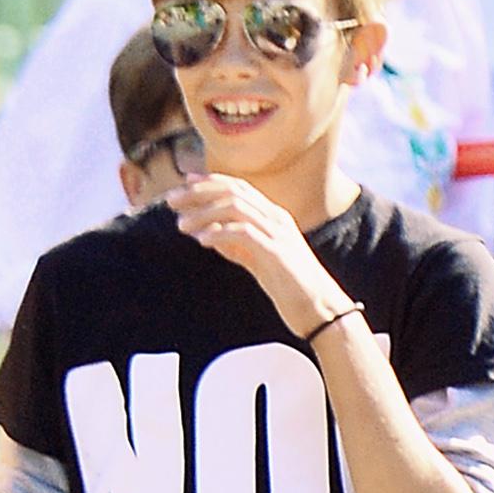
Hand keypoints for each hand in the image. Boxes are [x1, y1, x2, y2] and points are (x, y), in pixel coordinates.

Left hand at [170, 176, 350, 338]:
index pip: (239, 187)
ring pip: (235, 207)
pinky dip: (218, 233)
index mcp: (274, 217)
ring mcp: (278, 234)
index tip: (184, 183)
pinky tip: (201, 241)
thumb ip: (238, 246)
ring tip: (181, 225)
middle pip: (233, 191)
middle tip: (170, 201)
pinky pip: (242, 233)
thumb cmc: (293, 288)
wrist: (323, 310)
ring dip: (203, 213)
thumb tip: (210, 236)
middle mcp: (277, 218)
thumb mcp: (260, 261)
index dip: (209, 182)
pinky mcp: (276, 252)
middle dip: (198, 193)